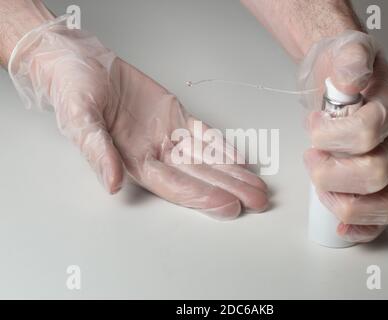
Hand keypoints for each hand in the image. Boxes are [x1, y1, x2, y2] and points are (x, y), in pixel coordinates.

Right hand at [9, 15, 267, 218]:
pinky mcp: (174, 118)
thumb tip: (111, 183)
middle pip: (197, 176)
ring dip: (232, 172)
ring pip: (205, 158)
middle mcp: (153, 152)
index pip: (173, 184)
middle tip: (257, 201)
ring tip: (257, 185)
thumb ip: (97, 150)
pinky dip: (222, 146)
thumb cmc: (74, 88)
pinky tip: (240, 158)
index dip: (200, 195)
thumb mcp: (79, 117)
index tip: (227, 204)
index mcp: (131, 159)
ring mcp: (166, 136)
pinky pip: (202, 134)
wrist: (81, 62)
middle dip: (228, 189)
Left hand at [299, 31, 387, 241]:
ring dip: (342, 200)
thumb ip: (352, 60)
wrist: (338, 78)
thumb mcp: (345, 52)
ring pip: (385, 203)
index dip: (332, 134)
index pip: (368, 132)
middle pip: (376, 173)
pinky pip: (380, 217)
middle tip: (313, 155)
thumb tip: (352, 78)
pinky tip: (339, 223)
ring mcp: (386, 164)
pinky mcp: (374, 184)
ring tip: (320, 179)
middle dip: (332, 170)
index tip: (315, 122)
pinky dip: (361, 227)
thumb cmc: (340, 70)